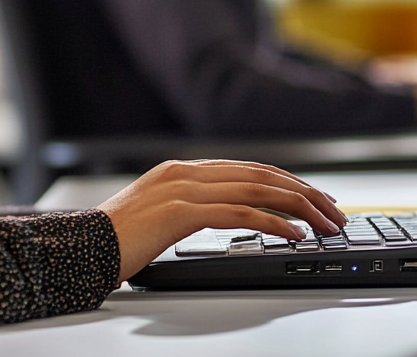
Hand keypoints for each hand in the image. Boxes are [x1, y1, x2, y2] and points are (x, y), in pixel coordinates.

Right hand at [96, 159, 346, 280]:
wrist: (82, 247)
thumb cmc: (118, 239)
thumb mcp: (160, 215)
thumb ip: (193, 206)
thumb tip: (232, 214)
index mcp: (184, 170)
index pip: (249, 169)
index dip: (288, 182)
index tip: (316, 198)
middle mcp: (187, 172)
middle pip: (261, 175)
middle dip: (304, 192)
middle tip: (334, 211)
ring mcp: (184, 188)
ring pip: (257, 190)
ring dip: (299, 207)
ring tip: (325, 223)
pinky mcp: (182, 212)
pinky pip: (239, 215)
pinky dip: (273, 223)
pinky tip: (295, 234)